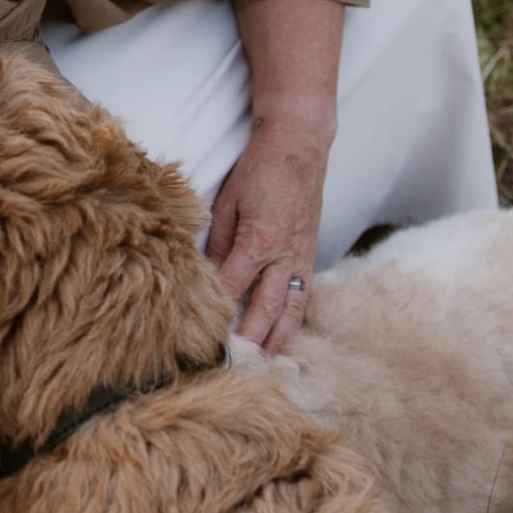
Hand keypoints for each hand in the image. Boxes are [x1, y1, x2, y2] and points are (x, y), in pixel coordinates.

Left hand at [207, 117, 328, 353]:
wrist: (299, 144)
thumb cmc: (259, 168)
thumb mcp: (227, 201)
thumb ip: (217, 240)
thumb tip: (204, 272)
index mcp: (259, 241)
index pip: (233, 288)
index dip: (218, 315)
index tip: (202, 337)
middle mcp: (285, 256)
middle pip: (266, 310)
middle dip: (250, 341)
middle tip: (236, 368)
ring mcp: (302, 257)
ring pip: (292, 310)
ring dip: (278, 339)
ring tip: (265, 363)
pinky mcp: (310, 253)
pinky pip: (304, 295)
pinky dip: (295, 318)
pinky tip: (285, 332)